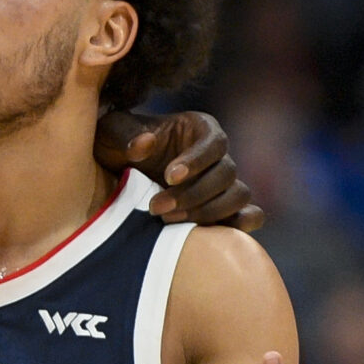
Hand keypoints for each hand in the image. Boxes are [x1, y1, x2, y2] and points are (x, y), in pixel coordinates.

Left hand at [95, 109, 262, 229]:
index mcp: (199, 129)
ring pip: (239, 195)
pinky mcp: (227, 209)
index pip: (214, 142)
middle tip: (156, 208)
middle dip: (192, 193)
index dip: (196, 160)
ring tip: (169, 222)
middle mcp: (218, 155)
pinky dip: (240, 225)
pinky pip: (252, 215)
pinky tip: (208, 234)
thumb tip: (144, 145)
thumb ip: (125, 135)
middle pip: (226, 173)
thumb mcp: (111, 134)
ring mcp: (225, 184)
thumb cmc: (117, 148)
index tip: (168, 176)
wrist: (117, 178)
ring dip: (209, 212)